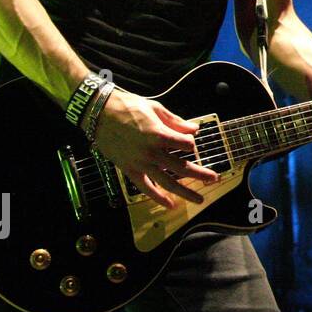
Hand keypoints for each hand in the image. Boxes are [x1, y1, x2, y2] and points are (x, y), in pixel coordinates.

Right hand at [91, 88, 219, 208]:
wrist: (98, 113)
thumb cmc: (127, 106)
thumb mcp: (155, 108)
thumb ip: (176, 121)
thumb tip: (195, 129)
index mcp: (159, 134)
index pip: (186, 144)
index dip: (191, 143)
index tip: (189, 142)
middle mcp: (151, 152)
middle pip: (181, 167)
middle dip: (200, 174)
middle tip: (214, 178)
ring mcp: (140, 163)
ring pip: (167, 182)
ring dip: (185, 192)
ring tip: (199, 199)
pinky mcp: (129, 169)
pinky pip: (145, 187)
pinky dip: (157, 198)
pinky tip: (170, 205)